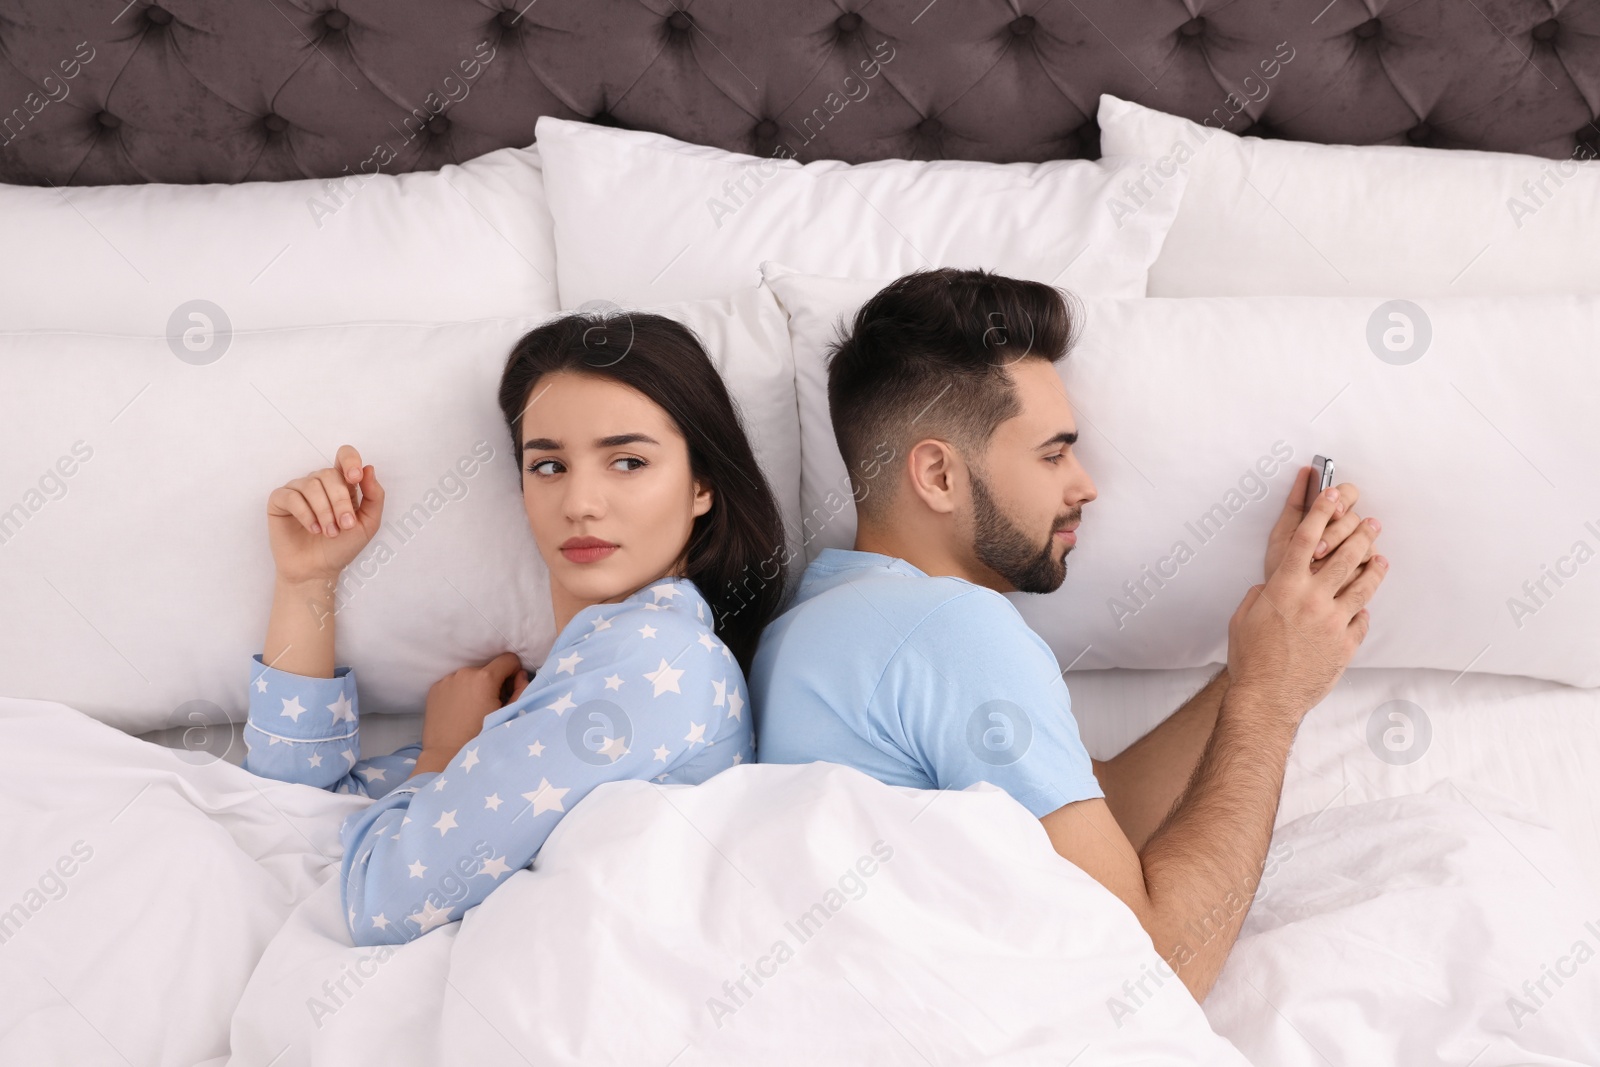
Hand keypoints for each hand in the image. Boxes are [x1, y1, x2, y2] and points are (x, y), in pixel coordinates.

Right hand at [267, 444, 385, 584]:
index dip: (349, 460)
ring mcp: (298, 490)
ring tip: (329, 532)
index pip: (344, 456)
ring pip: (311, 484)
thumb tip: (369, 469)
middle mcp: (320, 483)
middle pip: (329, 474)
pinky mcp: (280, 500)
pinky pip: (291, 496)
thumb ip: (374, 496)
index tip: (354, 478)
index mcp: (342, 484)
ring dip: (324, 511)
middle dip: (340, 501)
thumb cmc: (342, 546)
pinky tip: (312, 529)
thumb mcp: (368, 523)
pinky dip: (305, 513)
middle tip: (345, 525)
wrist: (318, 570)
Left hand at [417, 652, 530, 766]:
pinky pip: (454, 683)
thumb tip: (520, 675)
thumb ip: (521, 689)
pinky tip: (460, 711)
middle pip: (488, 668)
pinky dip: (460, 692)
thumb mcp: (509, 714)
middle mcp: (464, 673)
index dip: (514, 674)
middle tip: (491, 705)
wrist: (446, 755)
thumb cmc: (480, 737)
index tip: (509, 691)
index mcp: (485, 678)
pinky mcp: (435, 689)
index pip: (508, 659)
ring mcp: (447, 680)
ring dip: (476, 687)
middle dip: (494, 682)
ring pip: (470, 676)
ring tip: (473, 709)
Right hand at [1227, 486, 1388, 721]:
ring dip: (1374, 566)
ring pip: (1363, 584)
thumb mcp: (1243, 618)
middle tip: (1371, 523)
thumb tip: (1271, 587)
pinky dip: (1362, 610)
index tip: (1331, 495)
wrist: (1267, 696)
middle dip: (1360, 534)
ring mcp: (1334, 621)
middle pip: (1345, 556)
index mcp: (1284, 587)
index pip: (1306, 539)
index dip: (1320, 513)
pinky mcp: (1346, 644)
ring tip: (1381, 557)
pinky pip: (1361, 619)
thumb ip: (1260, 595)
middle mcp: (1313, 599)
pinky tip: (1364, 604)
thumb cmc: (1250, 658)